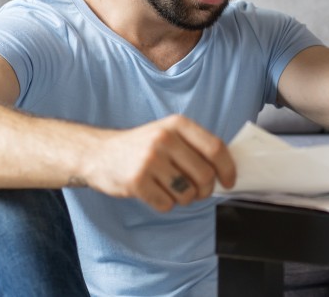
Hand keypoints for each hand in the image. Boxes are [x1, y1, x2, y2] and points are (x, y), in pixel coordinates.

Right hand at [81, 115, 234, 211]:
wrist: (99, 154)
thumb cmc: (141, 147)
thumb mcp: (168, 133)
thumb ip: (195, 147)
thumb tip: (225, 172)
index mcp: (177, 125)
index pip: (215, 148)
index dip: (228, 168)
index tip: (229, 181)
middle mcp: (164, 139)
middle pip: (205, 175)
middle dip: (206, 190)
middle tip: (197, 192)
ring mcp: (149, 160)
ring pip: (187, 193)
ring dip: (184, 198)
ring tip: (171, 189)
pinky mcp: (136, 182)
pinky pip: (166, 204)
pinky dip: (165, 204)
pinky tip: (154, 192)